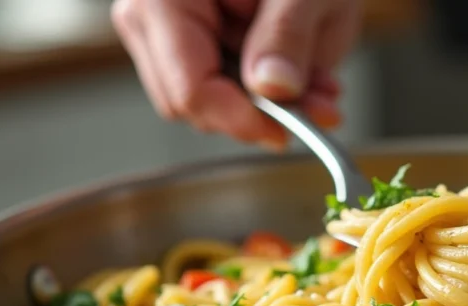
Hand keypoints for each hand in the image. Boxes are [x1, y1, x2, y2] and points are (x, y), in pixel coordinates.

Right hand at [112, 0, 361, 150]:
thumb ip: (288, 33)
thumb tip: (272, 87)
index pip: (189, 84)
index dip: (239, 118)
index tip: (286, 130)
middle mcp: (149, 12)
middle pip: (188, 101)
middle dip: (257, 111)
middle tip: (318, 103)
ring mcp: (162, 31)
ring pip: (202, 103)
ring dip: (264, 104)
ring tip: (317, 81)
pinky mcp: (184, 43)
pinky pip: (213, 88)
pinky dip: (259, 91)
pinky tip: (298, 72)